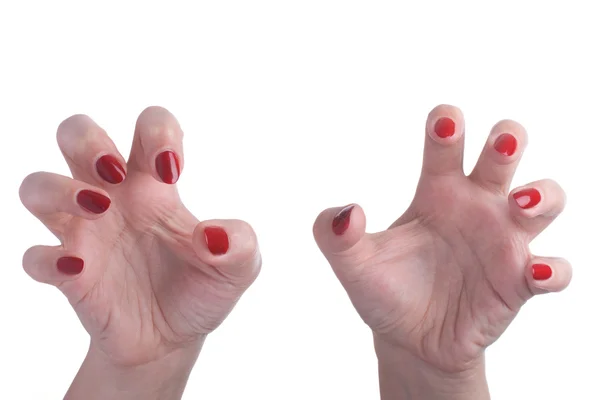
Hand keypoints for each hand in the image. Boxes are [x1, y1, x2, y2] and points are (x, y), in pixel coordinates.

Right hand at [20, 107, 260, 396]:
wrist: (174, 341)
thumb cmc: (202, 290)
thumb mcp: (238, 269)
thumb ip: (241, 245)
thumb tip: (215, 235)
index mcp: (155, 187)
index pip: (149, 126)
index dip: (158, 131)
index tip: (172, 169)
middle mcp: (114, 199)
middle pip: (76, 134)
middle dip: (88, 139)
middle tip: (114, 172)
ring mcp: (84, 234)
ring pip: (36, 186)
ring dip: (58, 189)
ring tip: (97, 207)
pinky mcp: (67, 274)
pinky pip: (34, 256)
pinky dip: (47, 259)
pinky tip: (78, 270)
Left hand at [313, 104, 570, 397]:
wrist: (409, 342)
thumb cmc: (386, 292)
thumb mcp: (353, 265)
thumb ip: (335, 235)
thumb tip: (346, 212)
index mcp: (437, 193)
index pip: (445, 148)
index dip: (447, 128)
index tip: (444, 120)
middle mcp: (475, 207)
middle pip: (503, 158)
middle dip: (508, 140)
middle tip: (501, 142)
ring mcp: (503, 242)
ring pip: (544, 201)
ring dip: (542, 195)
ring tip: (521, 201)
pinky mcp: (521, 282)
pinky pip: (552, 269)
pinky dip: (553, 269)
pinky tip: (536, 272)